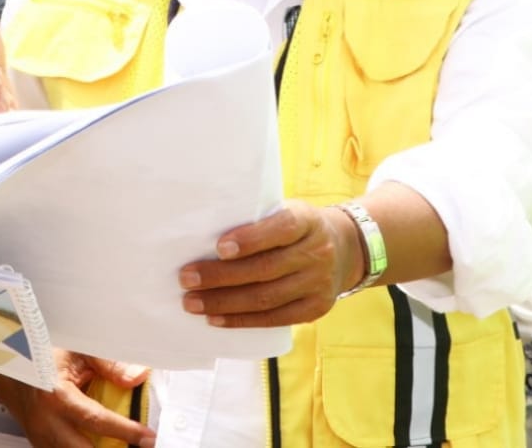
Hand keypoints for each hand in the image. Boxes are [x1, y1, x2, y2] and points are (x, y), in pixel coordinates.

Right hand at [0, 352, 154, 447]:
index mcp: (55, 395)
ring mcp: (40, 436)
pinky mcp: (39, 442)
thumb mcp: (75, 349)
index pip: (97, 421)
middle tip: (139, 446)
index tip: (148, 437)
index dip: (126, 432)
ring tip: (119, 443)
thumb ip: (108, 364)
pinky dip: (81, 447)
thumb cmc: (37, 350)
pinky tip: (97, 442)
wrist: (3, 358)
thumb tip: (136, 377)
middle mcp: (46, 421)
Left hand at [178, 200, 361, 327]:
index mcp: (307, 221)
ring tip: (192, 302)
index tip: (218, 247)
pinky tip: (216, 319)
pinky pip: (275, 319)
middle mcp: (317, 252)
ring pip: (266, 298)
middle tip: (186, 278)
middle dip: (221, 276)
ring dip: (224, 302)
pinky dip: (242, 320)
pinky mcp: (315, 309)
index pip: (281, 229)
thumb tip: (203, 233)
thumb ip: (257, 220)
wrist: (345, 248)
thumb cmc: (296, 227)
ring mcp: (318, 284)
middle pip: (265, 269)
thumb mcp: (286, 210)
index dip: (250, 239)